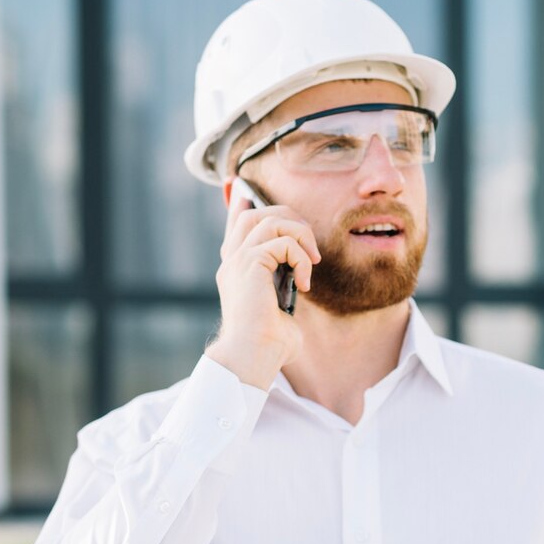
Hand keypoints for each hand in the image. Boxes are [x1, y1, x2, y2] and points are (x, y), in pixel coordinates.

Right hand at [207, 191, 322, 388]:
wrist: (254, 356)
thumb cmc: (270, 344)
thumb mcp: (281, 311)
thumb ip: (284, 290)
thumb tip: (300, 289)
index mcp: (236, 268)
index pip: (236, 224)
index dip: (239, 202)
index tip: (243, 187)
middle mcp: (232, 260)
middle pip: (254, 214)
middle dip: (288, 217)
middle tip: (309, 244)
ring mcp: (237, 260)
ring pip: (269, 220)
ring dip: (298, 234)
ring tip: (311, 261)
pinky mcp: (249, 265)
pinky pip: (282, 243)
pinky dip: (300, 258)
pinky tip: (304, 282)